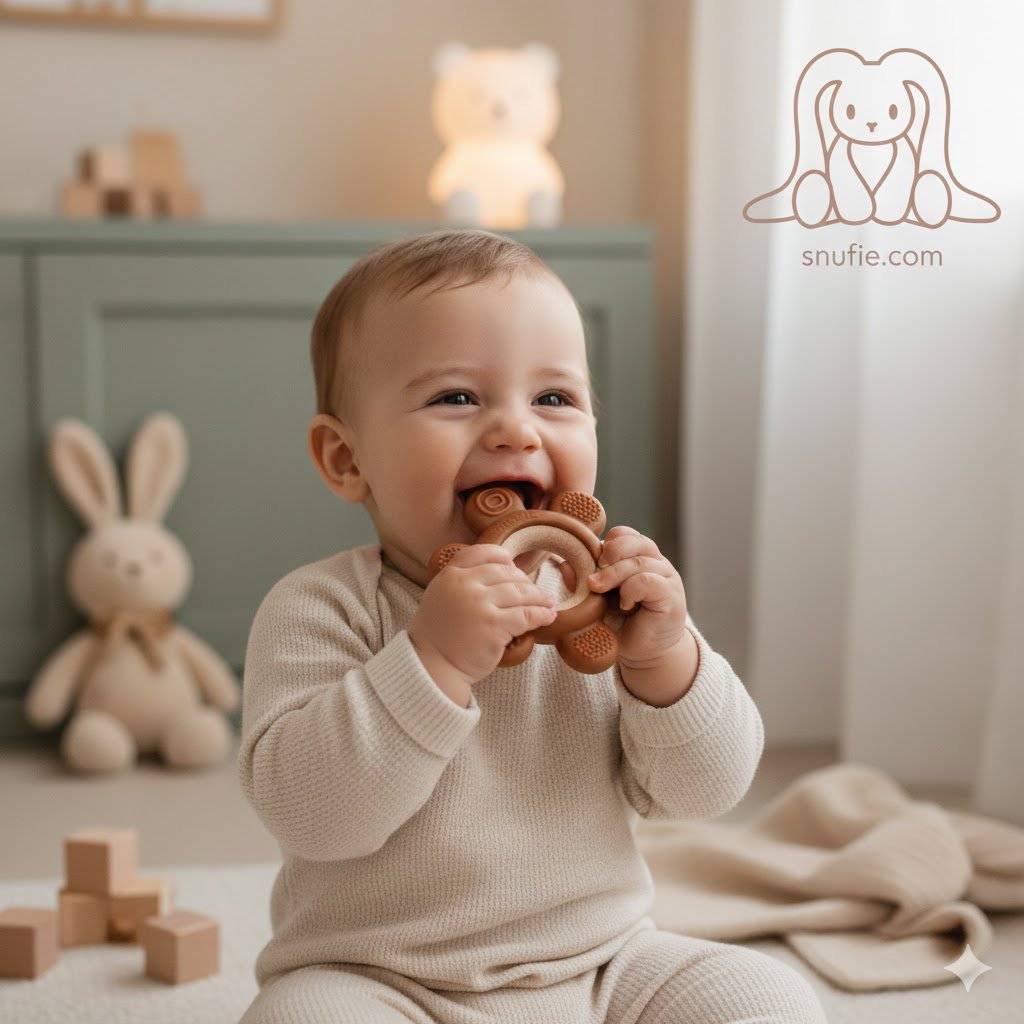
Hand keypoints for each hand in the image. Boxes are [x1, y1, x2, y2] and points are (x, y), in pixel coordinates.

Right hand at [409, 545, 557, 693]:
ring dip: (539, 597)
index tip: (513, 566)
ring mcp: (480, 604)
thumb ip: (461, 581)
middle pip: (506, 573)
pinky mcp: (494, 626)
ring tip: (548, 602)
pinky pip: (526, 615)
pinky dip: (542, 615)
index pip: (483, 553)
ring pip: (520, 592)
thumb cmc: (439, 636)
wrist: (431, 667)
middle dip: (524, 582)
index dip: (502, 558)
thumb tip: (499, 570)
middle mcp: (464, 585)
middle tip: (535, 592)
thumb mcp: (441, 596)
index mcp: (450, 575)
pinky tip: (548, 616)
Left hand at [586, 526, 688, 670]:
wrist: (645, 653)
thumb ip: (582, 585)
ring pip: (639, 561)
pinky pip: (649, 581)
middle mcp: (655, 562)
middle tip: (592, 577)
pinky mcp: (671, 594)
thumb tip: (564, 564)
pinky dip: (631, 590)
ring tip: (598, 590)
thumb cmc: (621, 625)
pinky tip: (624, 605)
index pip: (624, 535)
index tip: (590, 564)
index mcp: (637, 558)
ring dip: (613, 574)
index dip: (606, 544)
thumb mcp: (596, 603)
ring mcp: (666, 576)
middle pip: (634, 541)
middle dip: (609, 554)